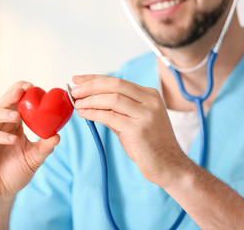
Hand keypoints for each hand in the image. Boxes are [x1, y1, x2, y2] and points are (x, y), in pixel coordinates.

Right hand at [0, 81, 59, 202]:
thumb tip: (57, 136)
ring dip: (2, 112)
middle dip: (10, 95)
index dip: (19, 91)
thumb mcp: (33, 159)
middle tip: (23, 90)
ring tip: (17, 116)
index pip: (12, 102)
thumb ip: (44, 148)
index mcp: (10, 124)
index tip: (32, 86)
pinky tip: (12, 139)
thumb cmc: (15, 173)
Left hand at [72, 75, 188, 186]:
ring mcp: (146, 114)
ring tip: (77, 104)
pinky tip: (84, 114)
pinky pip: (110, 116)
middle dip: (91, 85)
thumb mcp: (134, 122)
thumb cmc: (151, 145)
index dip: (95, 78)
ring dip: (90, 100)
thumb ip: (116, 111)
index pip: (118, 81)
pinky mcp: (139, 129)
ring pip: (112, 99)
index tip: (78, 79)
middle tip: (74, 90)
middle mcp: (150, 101)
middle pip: (115, 85)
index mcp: (150, 95)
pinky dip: (94, 114)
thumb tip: (91, 103)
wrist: (169, 165)